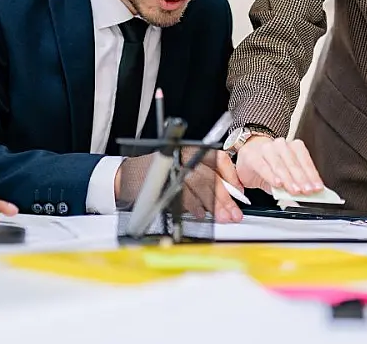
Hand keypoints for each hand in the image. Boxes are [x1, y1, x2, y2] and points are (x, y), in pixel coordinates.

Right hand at [115, 151, 243, 223]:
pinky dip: (193, 206)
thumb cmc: (158, 173)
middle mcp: (182, 156)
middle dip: (224, 197)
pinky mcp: (161, 181)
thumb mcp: (184, 169)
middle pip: (210, 176)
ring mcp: (171, 168)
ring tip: (222, 217)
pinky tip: (201, 214)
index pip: (218, 159)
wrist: (127, 176)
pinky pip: (182, 195)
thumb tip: (229, 196)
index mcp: (191, 150)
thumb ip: (205, 179)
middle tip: (234, 213)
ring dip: (212, 204)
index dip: (231, 176)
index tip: (239, 192)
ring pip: (199, 186)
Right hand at [235, 137, 323, 195]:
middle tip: (307, 191)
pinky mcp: (253, 156)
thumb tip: (305, 195)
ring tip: (294, 190)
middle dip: (302, 179)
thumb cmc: (269, 165)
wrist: (248, 155)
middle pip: (294, 163)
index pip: (305, 160)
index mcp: (293, 147)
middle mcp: (281, 145)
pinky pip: (264, 167)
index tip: (317, 187)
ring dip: (289, 179)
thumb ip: (294, 183)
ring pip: (280, 165)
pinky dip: (271, 176)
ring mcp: (266, 149)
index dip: (312, 175)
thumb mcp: (284, 175)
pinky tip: (278, 184)